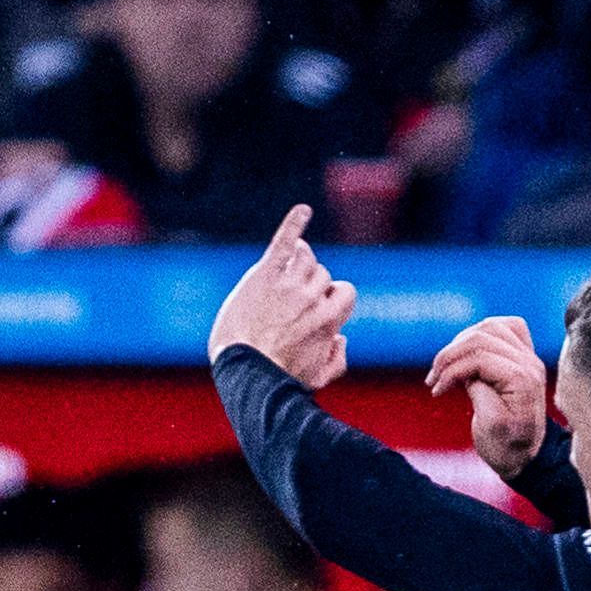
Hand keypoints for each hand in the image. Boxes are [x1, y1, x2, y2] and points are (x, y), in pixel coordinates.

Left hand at [208, 205, 354, 388]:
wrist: (245, 370)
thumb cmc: (279, 380)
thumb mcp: (316, 378)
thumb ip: (337, 360)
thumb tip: (341, 339)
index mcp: (328, 319)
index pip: (345, 292)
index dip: (333, 297)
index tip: (317, 310)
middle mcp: (313, 297)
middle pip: (322, 274)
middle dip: (310, 284)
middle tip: (288, 301)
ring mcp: (289, 284)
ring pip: (307, 256)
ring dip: (300, 259)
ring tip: (287, 268)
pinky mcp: (266, 274)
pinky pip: (285, 242)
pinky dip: (295, 223)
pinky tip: (302, 211)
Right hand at [427, 315, 550, 481]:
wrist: (526, 456)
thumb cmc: (507, 447)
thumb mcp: (489, 426)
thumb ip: (479, 391)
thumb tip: (463, 371)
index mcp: (524, 379)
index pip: (481, 356)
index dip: (452, 370)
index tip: (436, 391)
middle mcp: (530, 362)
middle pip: (483, 335)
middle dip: (451, 354)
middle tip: (434, 379)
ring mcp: (529, 356)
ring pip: (491, 326)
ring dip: (461, 342)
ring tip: (445, 366)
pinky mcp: (523, 356)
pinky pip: (505, 328)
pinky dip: (480, 334)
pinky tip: (466, 352)